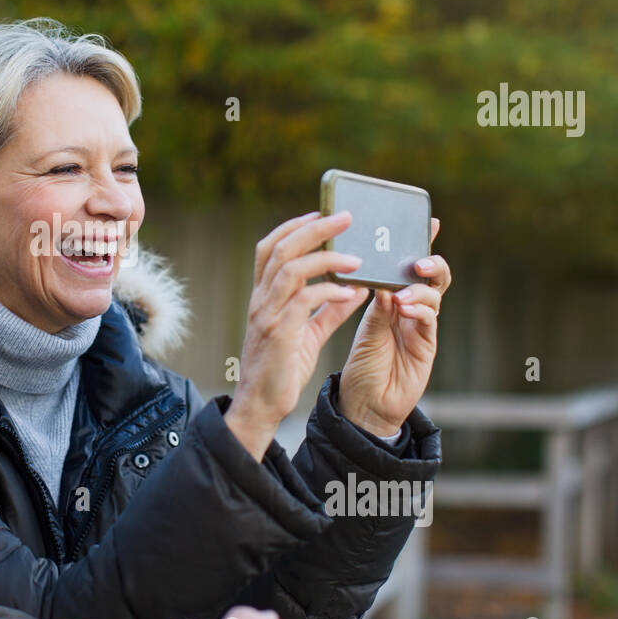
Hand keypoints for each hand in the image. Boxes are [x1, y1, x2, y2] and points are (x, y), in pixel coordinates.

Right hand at [225, 211, 366, 459]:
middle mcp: (261, 299)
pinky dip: (327, 291)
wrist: (263, 405)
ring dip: (326, 257)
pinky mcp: (279, 333)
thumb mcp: (309, 334)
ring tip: (356, 258)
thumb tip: (356, 289)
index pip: (270, 247)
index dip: (294, 225)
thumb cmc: (282, 369)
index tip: (323, 213)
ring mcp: (267, 314)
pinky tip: (348, 293)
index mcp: (264, 296)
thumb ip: (330, 310)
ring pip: (290, 268)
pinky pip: (302, 301)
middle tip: (346, 217)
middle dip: (314, 228)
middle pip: (280, 248)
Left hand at [336, 217, 451, 436]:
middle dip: (430, 260)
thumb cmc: (362, 367)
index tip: (430, 221)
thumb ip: (376, 305)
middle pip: (432, 275)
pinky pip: (429, 319)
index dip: (421, 243)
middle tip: (417, 259)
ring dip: (421, 287)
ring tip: (402, 291)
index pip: (408, 265)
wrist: (366, 407)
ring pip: (434, 293)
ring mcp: (421, 326)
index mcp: (392, 299)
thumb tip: (379, 277)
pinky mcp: (427, 345)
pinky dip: (420, 308)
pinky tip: (405, 307)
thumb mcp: (364, 329)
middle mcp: (410, 309)